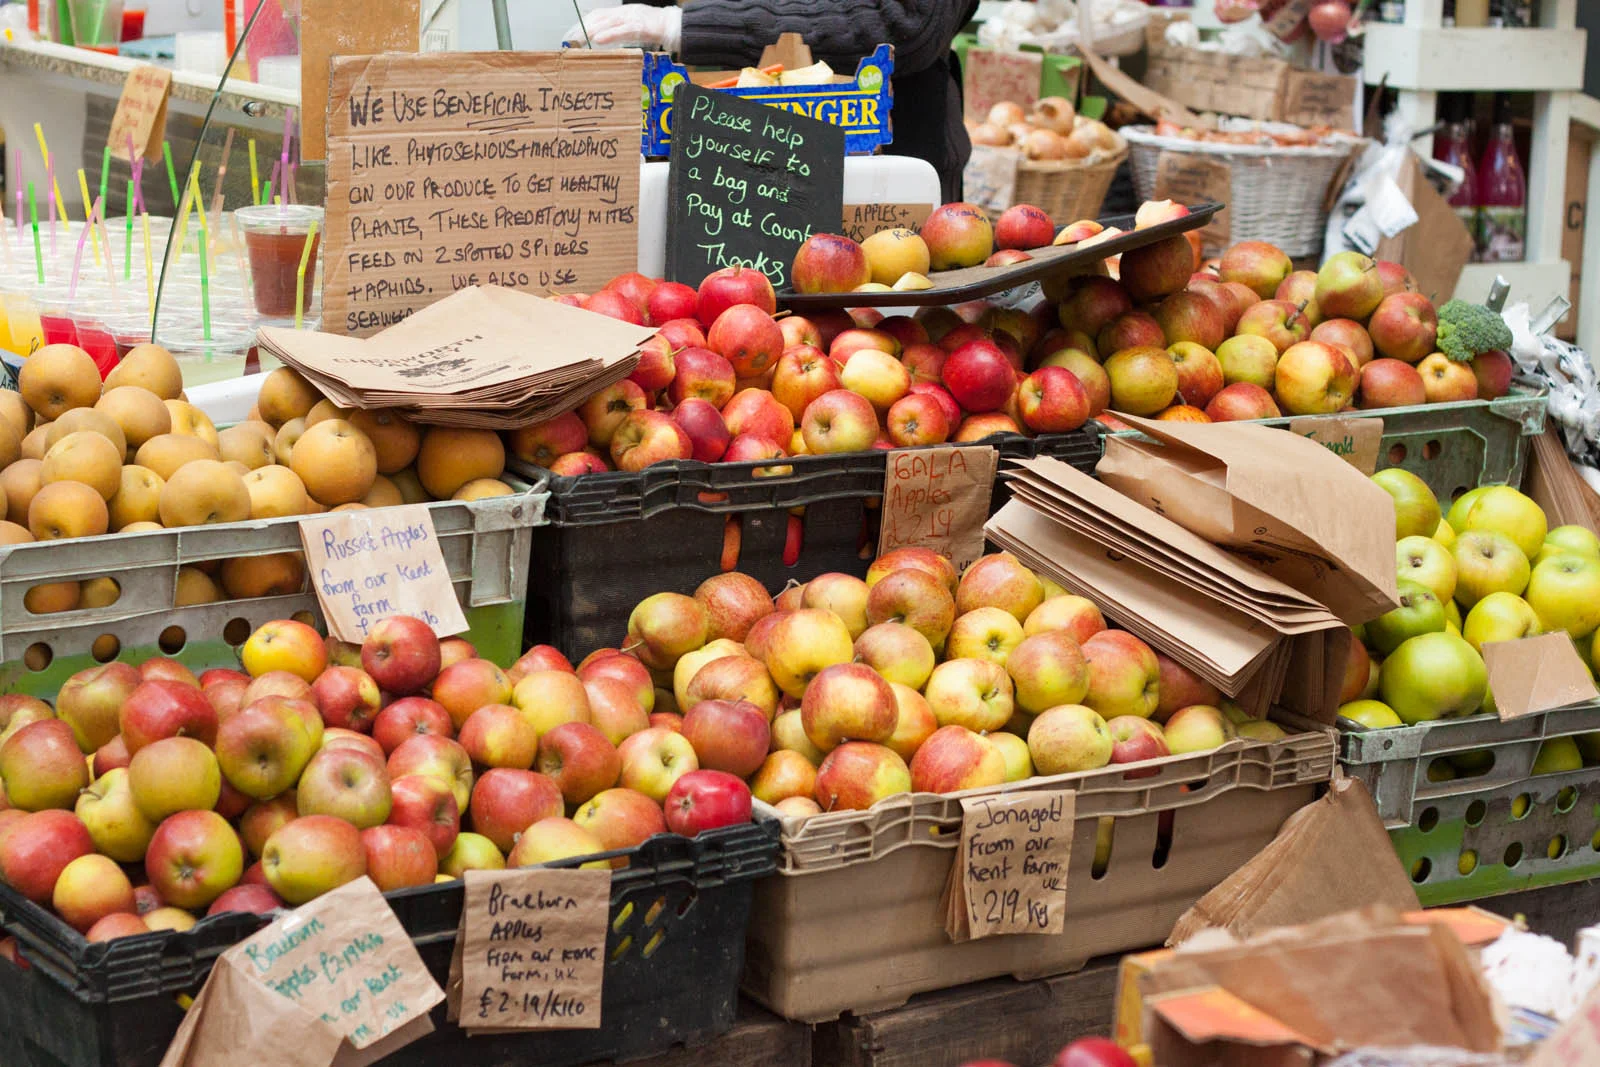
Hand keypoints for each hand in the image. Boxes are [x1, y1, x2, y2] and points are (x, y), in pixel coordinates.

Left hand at [563, 5, 682, 51]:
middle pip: (598, 17)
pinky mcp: (639, 26)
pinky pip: (622, 30)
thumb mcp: (632, 26)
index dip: (583, 22)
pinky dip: (609, 34)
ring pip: (607, 22)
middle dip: (582, 27)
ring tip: (578, 38)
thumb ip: (617, 30)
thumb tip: (600, 38)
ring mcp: (631, 18)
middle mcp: (623, 12)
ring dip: (590, 30)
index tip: (572, 32)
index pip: (597, 15)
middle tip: (570, 38)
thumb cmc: (653, 27)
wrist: (672, 24)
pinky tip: (598, 39)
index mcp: (621, 12)